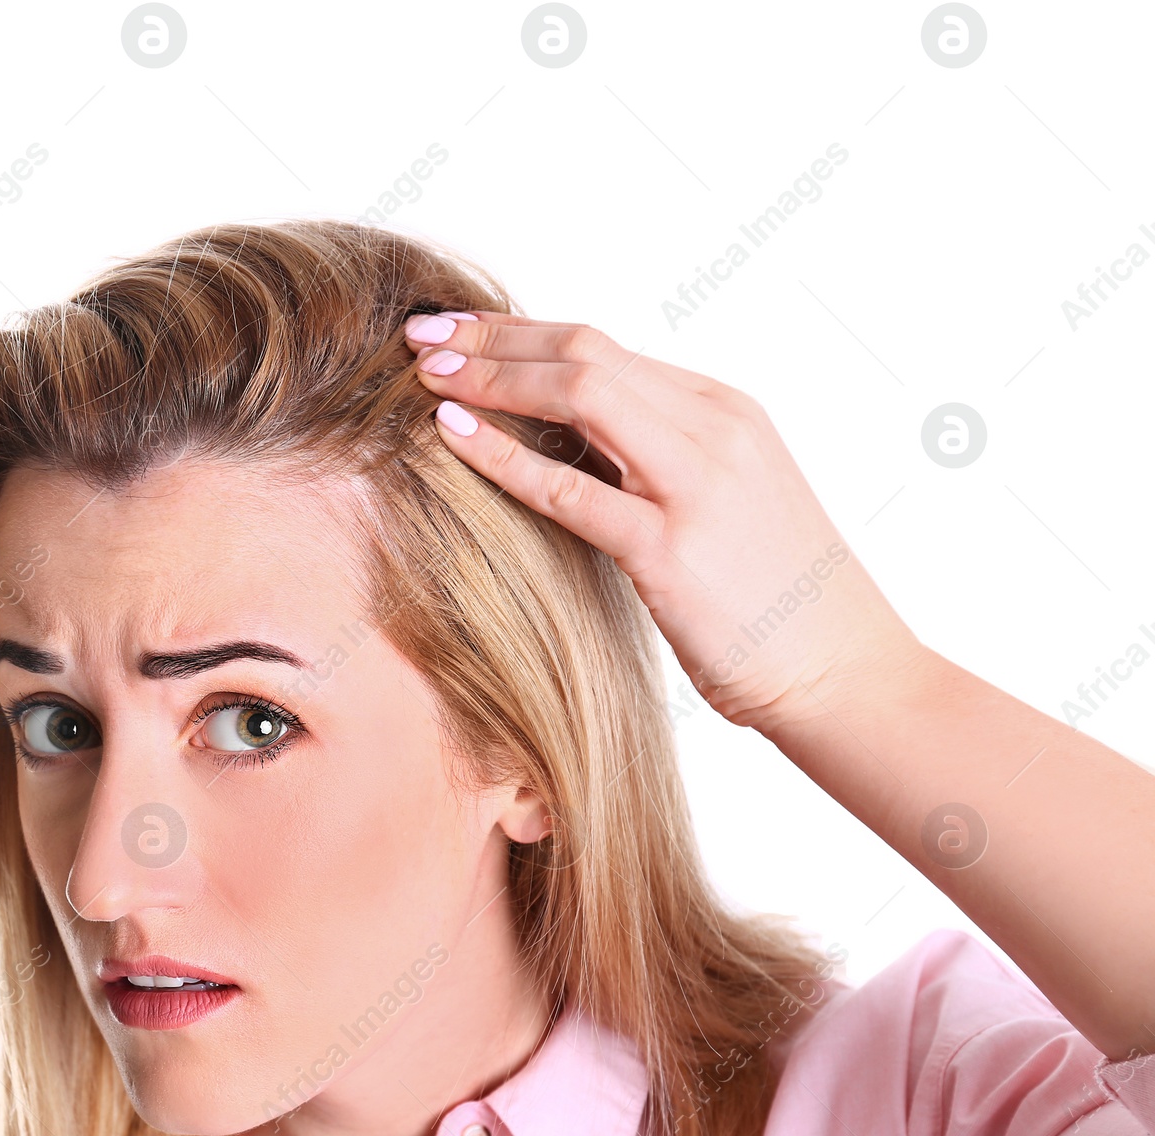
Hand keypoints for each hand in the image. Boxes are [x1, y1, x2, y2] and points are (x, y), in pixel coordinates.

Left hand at [403, 310, 922, 733]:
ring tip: (424, 374)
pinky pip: (568, 487)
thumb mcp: (727, 501)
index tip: (459, 330)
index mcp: (725, 410)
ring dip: (490, 376)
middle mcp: (714, 427)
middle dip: (492, 335)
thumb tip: (573, 443)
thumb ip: (659, 461)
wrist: (848, 672)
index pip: (604, 347)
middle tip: (420, 333)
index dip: (520, 333)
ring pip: (576, 393)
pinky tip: (451, 436)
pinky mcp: (670, 549)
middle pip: (583, 350)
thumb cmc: (779, 599)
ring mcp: (696, 483)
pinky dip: (501, 454)